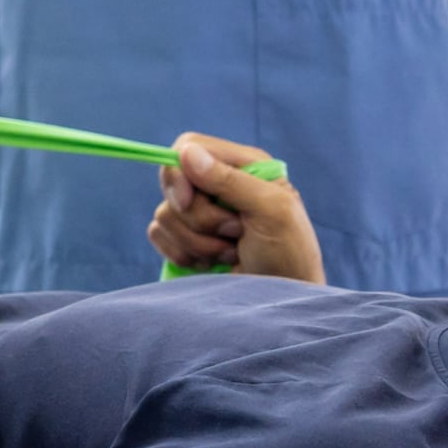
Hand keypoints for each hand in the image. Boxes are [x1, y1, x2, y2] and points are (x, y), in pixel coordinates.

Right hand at [151, 135, 321, 284]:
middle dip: (199, 217)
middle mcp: (217, 185)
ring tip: (232, 253)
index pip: (189, 146)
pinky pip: (158, 236)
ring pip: (165, 214)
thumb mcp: (271, 211)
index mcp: (242, 166)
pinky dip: (183, 254)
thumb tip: (186, 152)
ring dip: (198, 242)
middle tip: (234, 233)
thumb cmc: (289, 254)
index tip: (187, 202)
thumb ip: (230, 180)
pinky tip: (213, 265)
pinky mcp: (186, 240)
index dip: (180, 172)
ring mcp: (200, 214)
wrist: (280, 301)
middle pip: (173, 183)